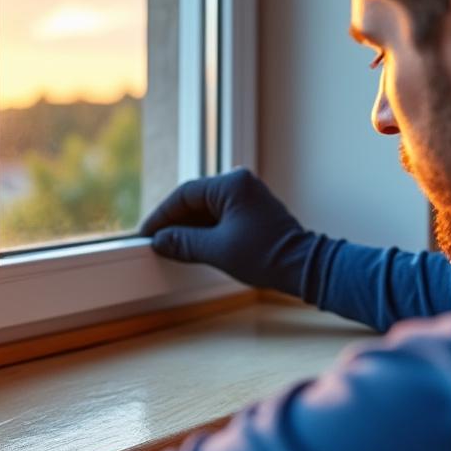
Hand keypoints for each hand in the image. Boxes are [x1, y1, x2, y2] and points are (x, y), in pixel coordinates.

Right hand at [140, 168, 318, 297]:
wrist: (303, 267)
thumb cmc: (266, 256)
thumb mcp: (217, 250)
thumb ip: (184, 242)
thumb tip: (160, 241)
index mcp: (232, 184)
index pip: (185, 194)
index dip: (162, 215)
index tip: (147, 232)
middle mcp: (240, 183)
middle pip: (195, 199)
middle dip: (174, 222)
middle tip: (156, 241)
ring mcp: (248, 196)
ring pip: (207, 208)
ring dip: (189, 227)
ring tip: (171, 246)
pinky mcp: (252, 210)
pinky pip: (220, 215)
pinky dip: (204, 229)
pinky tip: (192, 244)